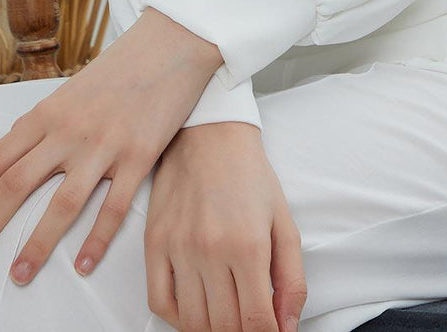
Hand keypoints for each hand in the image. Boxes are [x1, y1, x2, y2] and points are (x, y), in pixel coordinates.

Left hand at [0, 7, 223, 285]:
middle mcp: (68, 131)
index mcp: (46, 113)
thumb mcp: (69, 92)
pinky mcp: (139, 156)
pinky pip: (113, 208)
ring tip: (19, 275)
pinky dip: (96, 241)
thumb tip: (13, 157)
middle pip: (16, 185)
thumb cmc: (118, 70)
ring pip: (61, 205)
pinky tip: (83, 265)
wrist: (170, 45)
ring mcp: (104, 145)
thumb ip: (43, 125)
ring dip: (36, 245)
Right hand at [145, 120, 307, 331]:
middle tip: (249, 321)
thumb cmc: (249, 176)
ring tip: (226, 315)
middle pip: (224, 327)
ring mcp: (178, 248)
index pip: (255, 323)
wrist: (210, 135)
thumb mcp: (284, 222)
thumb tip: (287, 327)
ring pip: (192, 322)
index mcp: (248, 245)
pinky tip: (195, 310)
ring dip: (212, 329)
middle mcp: (210, 250)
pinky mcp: (155, 243)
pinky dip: (177, 319)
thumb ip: (292, 279)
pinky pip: (159, 302)